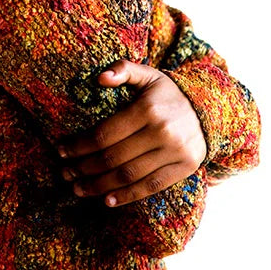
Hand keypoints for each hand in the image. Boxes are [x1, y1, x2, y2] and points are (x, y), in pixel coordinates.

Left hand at [57, 60, 206, 206]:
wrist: (208, 110)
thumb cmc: (167, 93)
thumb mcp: (148, 74)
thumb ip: (123, 69)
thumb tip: (99, 77)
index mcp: (147, 109)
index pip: (105, 134)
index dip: (80, 145)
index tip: (61, 151)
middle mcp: (162, 131)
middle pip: (114, 157)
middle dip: (84, 168)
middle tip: (65, 173)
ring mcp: (175, 152)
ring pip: (129, 175)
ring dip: (99, 186)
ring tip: (78, 189)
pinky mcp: (185, 168)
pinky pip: (151, 186)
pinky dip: (127, 196)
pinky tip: (107, 200)